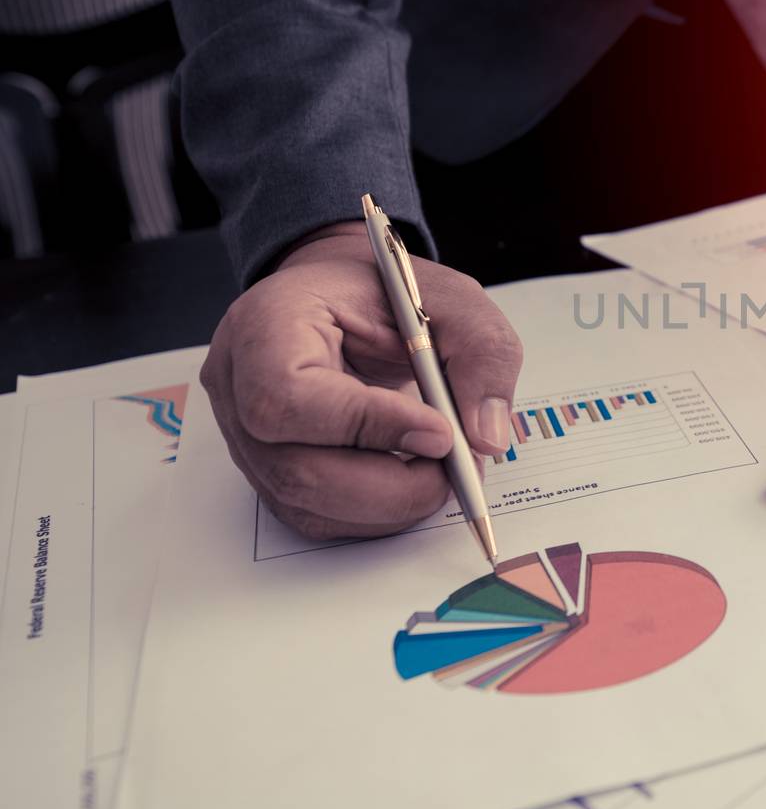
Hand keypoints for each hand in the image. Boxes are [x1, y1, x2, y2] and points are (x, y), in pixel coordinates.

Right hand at [200, 223, 523, 539]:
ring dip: (392, 504)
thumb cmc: (384, 293)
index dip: (368, 425)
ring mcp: (245, 437)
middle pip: (297, 471)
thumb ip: (480, 352)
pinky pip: (318, 516)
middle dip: (393, 485)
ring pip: (309, 505)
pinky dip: (378, 512)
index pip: (289, 397)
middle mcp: (238, 387)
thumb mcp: (450, 297)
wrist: (344, 300)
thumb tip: (485, 437)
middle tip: (456, 466)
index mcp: (266, 325)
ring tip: (443, 468)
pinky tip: (413, 479)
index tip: (439, 431)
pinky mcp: (269, 473)